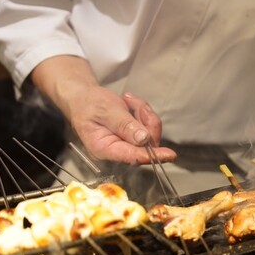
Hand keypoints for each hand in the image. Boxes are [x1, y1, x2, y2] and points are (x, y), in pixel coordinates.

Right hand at [31, 55, 175, 164]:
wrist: (84, 97)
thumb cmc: (89, 104)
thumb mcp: (106, 110)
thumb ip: (125, 125)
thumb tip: (144, 140)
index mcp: (105, 148)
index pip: (133, 156)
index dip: (152, 155)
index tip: (169, 155)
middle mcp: (117, 150)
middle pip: (147, 143)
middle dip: (146, 120)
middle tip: (135, 104)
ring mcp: (127, 145)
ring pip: (150, 133)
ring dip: (144, 113)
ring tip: (128, 101)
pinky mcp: (134, 138)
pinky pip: (149, 126)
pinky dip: (143, 112)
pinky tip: (130, 104)